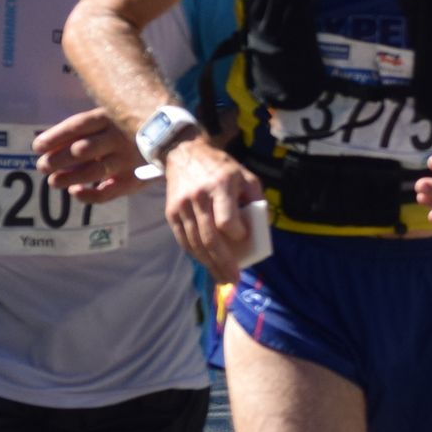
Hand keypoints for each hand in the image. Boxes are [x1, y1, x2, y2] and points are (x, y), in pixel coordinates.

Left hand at [32, 109, 141, 204]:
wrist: (173, 142)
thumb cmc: (130, 129)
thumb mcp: (110, 120)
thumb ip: (83, 131)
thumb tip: (47, 143)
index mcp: (111, 118)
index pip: (78, 125)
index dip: (55, 137)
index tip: (36, 147)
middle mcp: (119, 138)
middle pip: (82, 149)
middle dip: (57, 159)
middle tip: (42, 167)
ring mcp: (128, 159)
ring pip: (93, 171)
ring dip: (68, 178)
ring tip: (53, 181)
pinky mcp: (134, 179)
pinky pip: (107, 192)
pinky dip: (88, 195)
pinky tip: (75, 192)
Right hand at [163, 138, 265, 278]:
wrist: (184, 152)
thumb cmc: (222, 167)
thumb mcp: (245, 175)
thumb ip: (255, 200)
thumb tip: (260, 229)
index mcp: (220, 186)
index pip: (225, 220)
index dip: (235, 234)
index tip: (243, 238)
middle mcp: (198, 197)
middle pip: (209, 238)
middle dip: (222, 262)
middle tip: (233, 279)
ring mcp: (181, 206)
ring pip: (194, 242)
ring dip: (208, 264)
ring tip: (221, 278)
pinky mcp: (171, 212)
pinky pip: (183, 239)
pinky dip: (195, 254)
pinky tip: (206, 264)